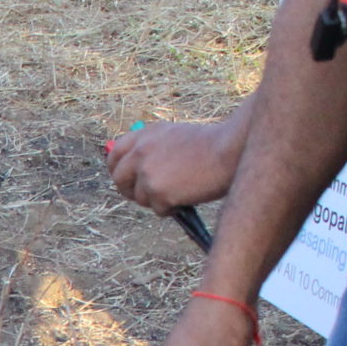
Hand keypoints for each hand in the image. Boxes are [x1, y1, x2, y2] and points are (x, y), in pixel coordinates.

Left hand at [105, 119, 237, 213]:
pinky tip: (188, 198)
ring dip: (157, 200)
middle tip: (148, 196)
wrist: (231, 150)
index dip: (118, 169)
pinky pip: (159, 210)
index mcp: (145, 135)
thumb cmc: (212, 145)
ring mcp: (147, 173)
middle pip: (119, 180)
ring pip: (140, 198)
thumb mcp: (176, 137)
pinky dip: (172, 209)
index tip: (125, 179)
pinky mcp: (158, 193)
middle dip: (131, 191)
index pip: (115, 154)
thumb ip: (153, 149)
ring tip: (181, 191)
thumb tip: (136, 171)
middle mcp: (141, 152)